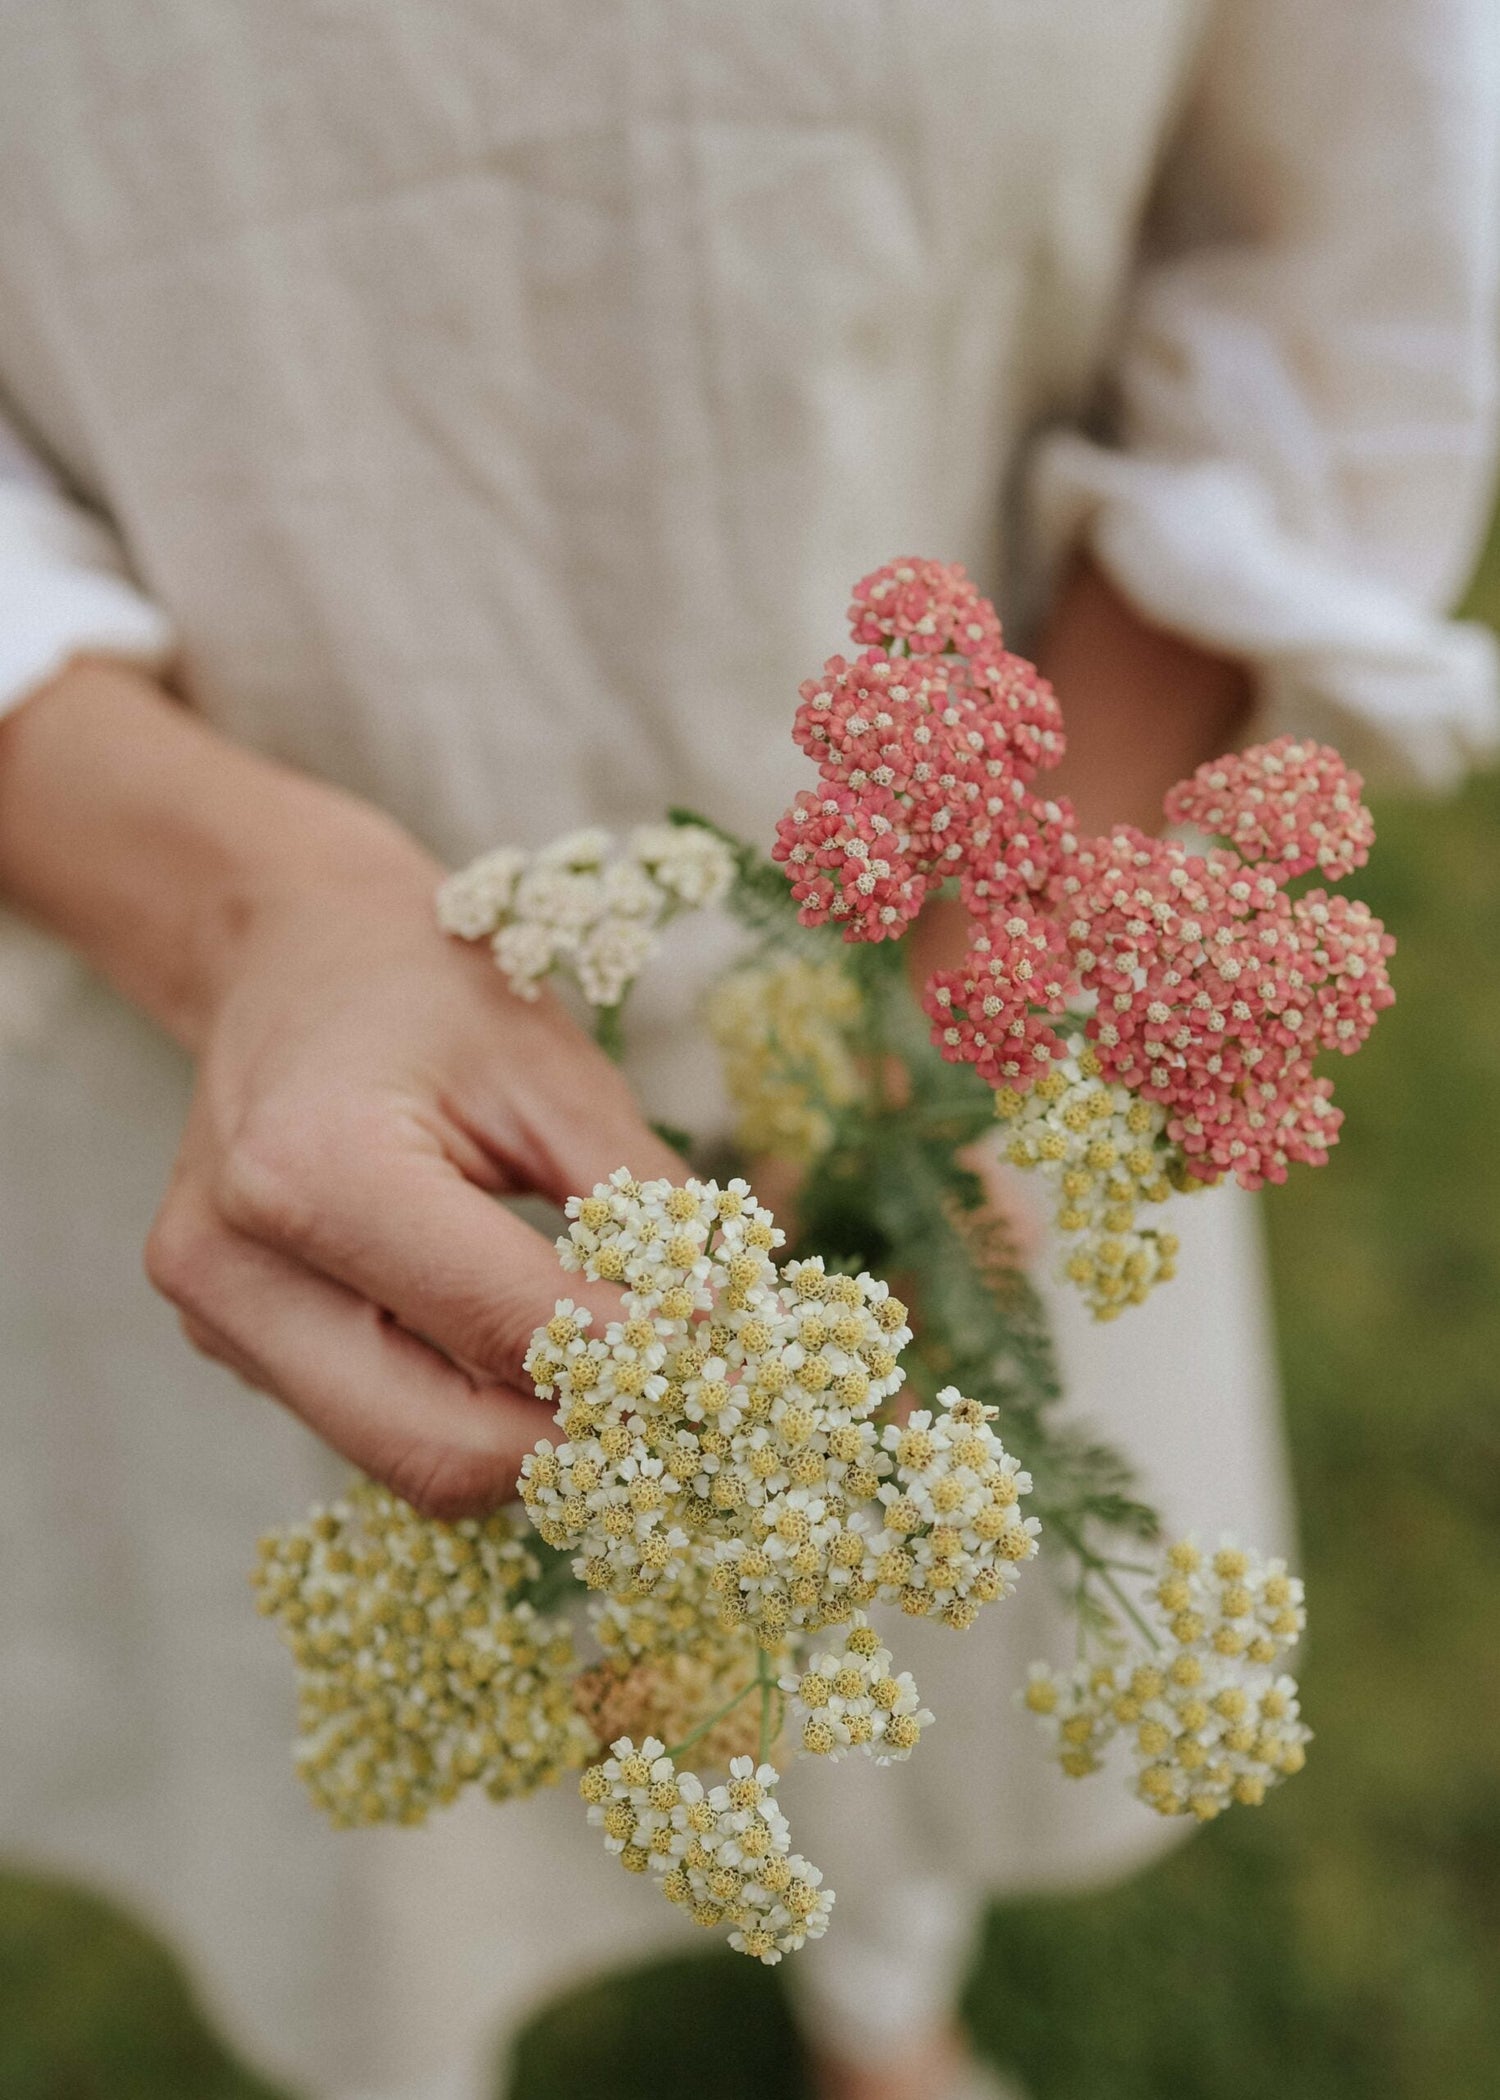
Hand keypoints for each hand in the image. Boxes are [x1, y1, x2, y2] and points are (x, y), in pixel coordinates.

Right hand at [143, 825, 680, 1515]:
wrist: (290, 951)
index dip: (639, 1364)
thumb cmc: (427, 986)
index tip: (743, 1366)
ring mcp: (220, 1319)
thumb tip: (736, 1329)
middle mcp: (235, 1269)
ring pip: (415, 1463)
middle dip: (588, 1444)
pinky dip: (483, 1418)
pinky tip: (546, 1365)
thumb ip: (644, 1207)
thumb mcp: (556, 1072)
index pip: (505, 1330)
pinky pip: (386, 1429)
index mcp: (310, 1172)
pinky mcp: (234, 1344)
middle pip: (443, 1451)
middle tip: (697, 1403)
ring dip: (539, 1444)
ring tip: (634, 1384)